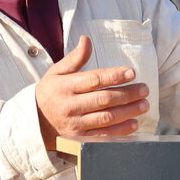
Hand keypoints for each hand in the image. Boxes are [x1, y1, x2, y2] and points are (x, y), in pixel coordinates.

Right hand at [35, 36, 149, 148]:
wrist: (35, 122)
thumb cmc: (50, 93)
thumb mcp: (56, 72)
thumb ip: (75, 58)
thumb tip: (86, 40)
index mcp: (66, 86)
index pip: (93, 80)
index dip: (114, 76)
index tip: (131, 72)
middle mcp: (70, 106)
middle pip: (103, 99)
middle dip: (127, 94)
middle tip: (145, 89)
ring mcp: (75, 124)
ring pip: (106, 118)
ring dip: (128, 111)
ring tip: (144, 105)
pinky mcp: (79, 139)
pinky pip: (103, 136)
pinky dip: (120, 131)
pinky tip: (134, 123)